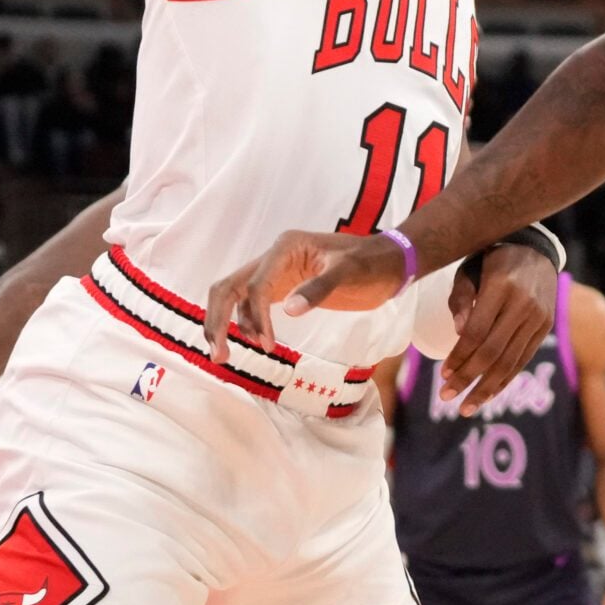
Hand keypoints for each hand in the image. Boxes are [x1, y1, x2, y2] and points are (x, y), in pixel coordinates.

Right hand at [204, 229, 409, 362]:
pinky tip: (253, 342)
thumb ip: (320, 289)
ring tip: (227, 357)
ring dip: (227, 325)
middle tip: (217, 355)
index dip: (255, 317)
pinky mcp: (282, 287)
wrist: (388, 262)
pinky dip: (245, 324)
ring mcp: (276, 272)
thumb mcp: (350, 273)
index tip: (267, 346)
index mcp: (286, 247)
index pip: (255, 284)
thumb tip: (289, 310)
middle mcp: (274, 257)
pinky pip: (251, 304)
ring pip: (235, 297)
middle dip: (217, 320)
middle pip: (228, 287)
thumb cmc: (371, 263)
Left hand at [439, 244, 557, 412]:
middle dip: (468, 378)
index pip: (476, 332)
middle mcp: (523, 304)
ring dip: (486, 388)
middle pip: (493, 352)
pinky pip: (523, 359)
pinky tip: (489, 393)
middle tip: (446, 396)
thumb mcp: (469, 271)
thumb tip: (458, 334)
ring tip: (466, 406)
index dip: (459, 357)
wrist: (535, 250)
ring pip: (510, 362)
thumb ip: (461, 299)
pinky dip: (505, 380)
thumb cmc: (491, 261)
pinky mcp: (546, 326)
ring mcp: (538, 317)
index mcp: (501, 286)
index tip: (442, 374)